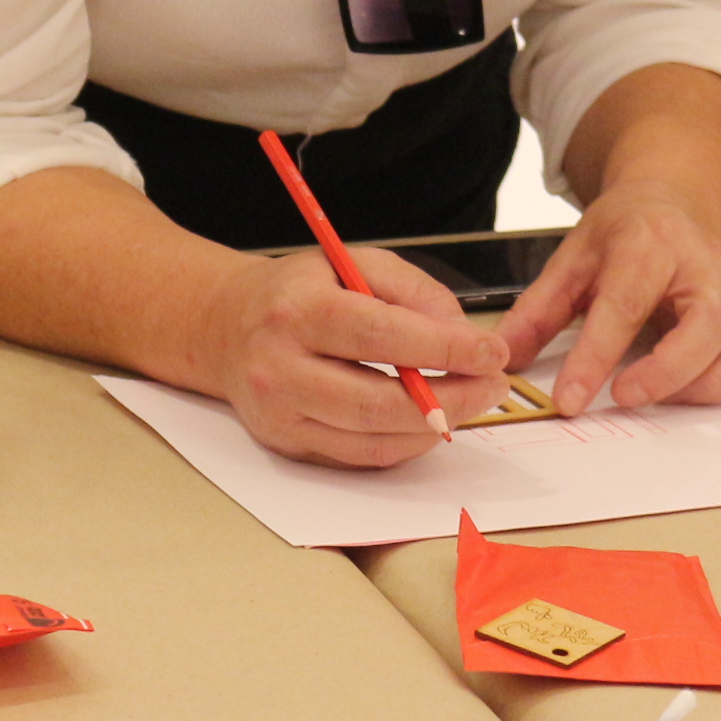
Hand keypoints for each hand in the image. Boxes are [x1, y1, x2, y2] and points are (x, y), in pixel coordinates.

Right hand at [195, 247, 510, 467]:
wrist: (226, 327)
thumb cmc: (301, 291)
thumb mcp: (352, 263)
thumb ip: (412, 291)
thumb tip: (463, 336)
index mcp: (297, 310)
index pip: (379, 336)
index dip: (444, 348)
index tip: (491, 351)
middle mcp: (280, 366)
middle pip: (376, 401)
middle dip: (450, 398)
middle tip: (494, 385)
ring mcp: (280, 413)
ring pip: (372, 438)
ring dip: (435, 426)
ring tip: (472, 400)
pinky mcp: (287, 445)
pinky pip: (360, 456)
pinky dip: (406, 443)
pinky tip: (432, 421)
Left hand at [497, 181, 720, 416]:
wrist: (669, 201)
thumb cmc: (620, 236)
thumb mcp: (570, 261)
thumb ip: (536, 313)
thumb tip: (504, 361)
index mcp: (648, 243)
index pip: (624, 304)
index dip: (596, 357)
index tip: (570, 401)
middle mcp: (704, 264)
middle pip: (710, 324)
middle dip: (669, 372)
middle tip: (625, 397)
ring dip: (715, 383)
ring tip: (669, 397)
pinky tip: (715, 388)